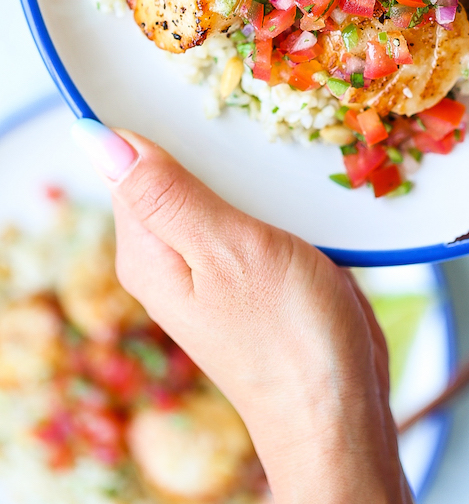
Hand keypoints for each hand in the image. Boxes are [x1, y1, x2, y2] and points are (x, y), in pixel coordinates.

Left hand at [70, 119, 429, 503]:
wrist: (338, 411)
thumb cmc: (287, 331)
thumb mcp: (226, 249)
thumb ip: (167, 194)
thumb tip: (96, 141)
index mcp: (148, 251)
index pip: (129, 163)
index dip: (163, 123)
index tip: (204, 91)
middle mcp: (168, 260)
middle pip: (170, 174)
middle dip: (204, 141)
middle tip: (251, 110)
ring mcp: (209, 271)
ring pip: (211, 193)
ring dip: (237, 167)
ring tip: (273, 139)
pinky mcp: (247, 278)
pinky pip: (241, 217)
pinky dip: (261, 195)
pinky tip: (288, 184)